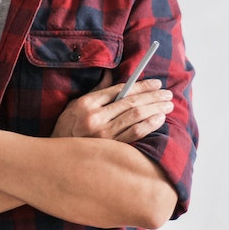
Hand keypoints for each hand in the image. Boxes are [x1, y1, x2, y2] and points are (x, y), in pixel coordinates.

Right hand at [51, 73, 174, 142]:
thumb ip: (97, 90)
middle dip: (153, 96)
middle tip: (167, 93)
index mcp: (87, 104)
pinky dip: (149, 125)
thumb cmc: (69, 127)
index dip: (141, 85)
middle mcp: (96, 118)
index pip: (120, 90)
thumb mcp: (76, 104)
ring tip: (167, 105)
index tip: (156, 83)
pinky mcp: (111, 148)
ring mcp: (104, 135)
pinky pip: (135, 134)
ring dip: (155, 110)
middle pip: (131, 103)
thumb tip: (110, 72)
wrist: (60, 157)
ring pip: (136, 118)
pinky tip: (159, 119)